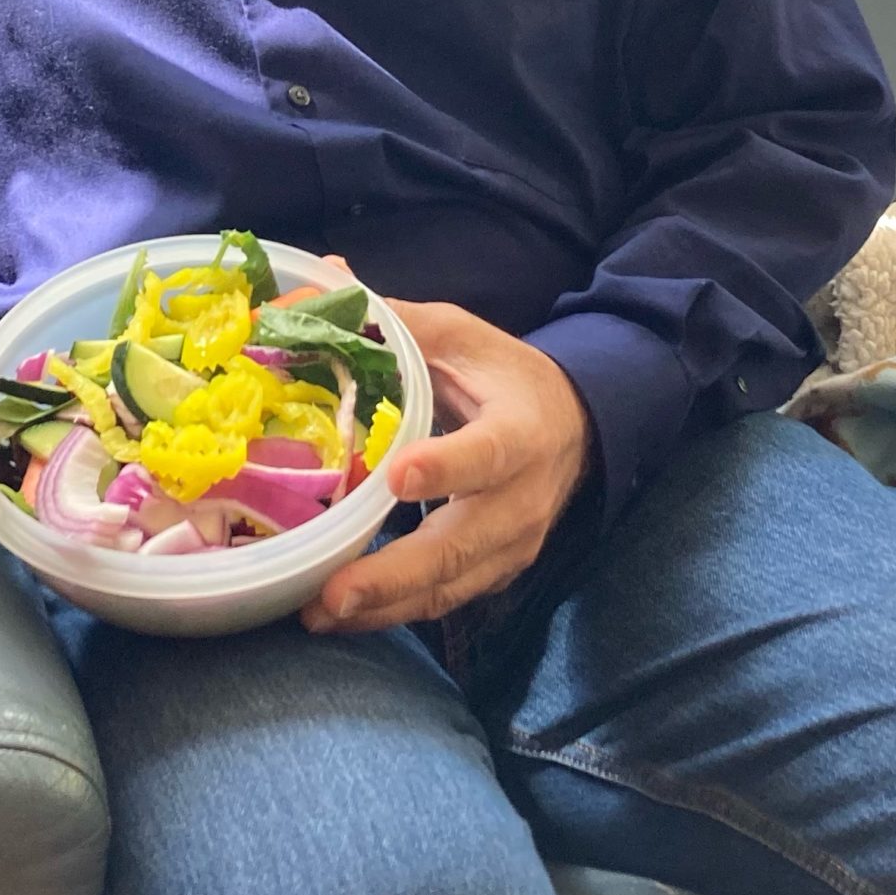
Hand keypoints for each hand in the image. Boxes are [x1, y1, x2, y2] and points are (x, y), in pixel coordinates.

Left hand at [303, 295, 591, 634]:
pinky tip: (341, 616)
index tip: (397, 478)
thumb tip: (324, 277)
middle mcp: (522, 498)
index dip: (446, 468)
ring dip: (384, 604)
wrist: (574, 428)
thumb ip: (393, 319)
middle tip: (334, 592)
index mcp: (520, 430)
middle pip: (462, 546)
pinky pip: (445, 600)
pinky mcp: (497, 572)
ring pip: (450, 586)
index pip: (487, 453)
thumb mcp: (459, 337)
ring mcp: (513, 544)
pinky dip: (394, 611)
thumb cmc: (503, 377)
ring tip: (321, 614)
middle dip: (395, 574)